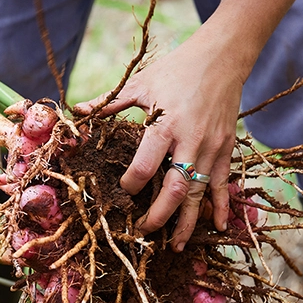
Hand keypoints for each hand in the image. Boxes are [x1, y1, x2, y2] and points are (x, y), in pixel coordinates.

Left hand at [76, 27, 242, 250]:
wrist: (222, 57)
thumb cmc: (178, 68)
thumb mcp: (141, 83)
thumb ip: (110, 103)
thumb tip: (76, 111)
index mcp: (166, 125)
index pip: (145, 167)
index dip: (130, 185)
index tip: (122, 192)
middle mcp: (191, 141)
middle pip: (174, 189)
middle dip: (158, 216)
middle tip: (142, 232)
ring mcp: (212, 148)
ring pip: (199, 194)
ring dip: (187, 222)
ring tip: (174, 245)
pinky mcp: (226, 149)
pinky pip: (223, 184)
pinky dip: (222, 207)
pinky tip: (217, 227)